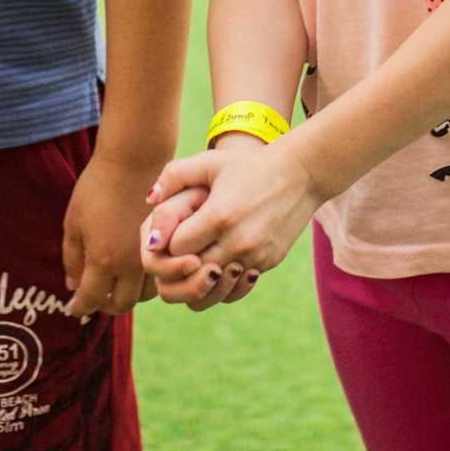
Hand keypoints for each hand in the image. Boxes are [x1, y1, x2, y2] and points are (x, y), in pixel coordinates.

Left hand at [62, 148, 163, 316]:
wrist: (135, 160)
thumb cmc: (98, 187)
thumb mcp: (74, 222)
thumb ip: (72, 258)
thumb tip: (73, 286)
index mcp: (102, 260)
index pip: (91, 301)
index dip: (80, 308)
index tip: (74, 308)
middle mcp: (129, 265)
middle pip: (120, 305)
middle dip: (105, 306)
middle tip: (96, 298)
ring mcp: (152, 255)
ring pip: (144, 295)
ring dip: (128, 295)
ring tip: (116, 284)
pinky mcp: (167, 244)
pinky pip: (160, 275)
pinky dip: (146, 281)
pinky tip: (135, 269)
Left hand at [146, 139, 322, 297]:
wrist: (300, 174)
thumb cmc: (249, 165)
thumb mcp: (210, 162)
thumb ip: (174, 176)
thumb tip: (149, 200)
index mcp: (219, 215)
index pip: (175, 248)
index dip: (168, 242)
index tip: (172, 232)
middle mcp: (238, 240)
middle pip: (191, 273)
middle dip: (179, 265)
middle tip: (178, 252)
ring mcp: (255, 256)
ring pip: (213, 288)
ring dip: (200, 279)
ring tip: (195, 263)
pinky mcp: (268, 263)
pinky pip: (236, 288)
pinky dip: (223, 282)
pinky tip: (218, 266)